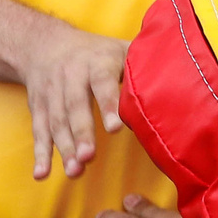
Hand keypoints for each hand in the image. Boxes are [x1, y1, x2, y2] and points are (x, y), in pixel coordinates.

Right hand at [14, 24, 129, 180]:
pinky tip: (42, 174)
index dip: (108, 104)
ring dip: (64, 148)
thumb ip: (143, 61)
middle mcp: (70, 76)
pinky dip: (40, 154)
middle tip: (89, 157)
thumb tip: (180, 68)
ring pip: (56, 122)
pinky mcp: (38, 108)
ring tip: (75, 171)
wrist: (45, 43)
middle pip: (74, 106)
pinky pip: (39, 131)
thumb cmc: (96, 51)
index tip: (115, 128)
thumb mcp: (119, 48)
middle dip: (81, 133)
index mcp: (96, 62)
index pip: (101, 83)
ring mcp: (51, 93)